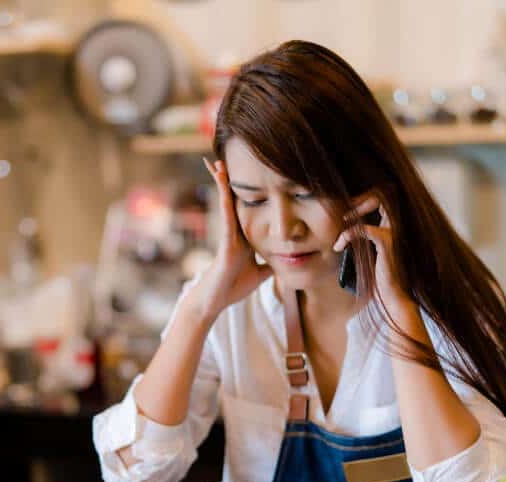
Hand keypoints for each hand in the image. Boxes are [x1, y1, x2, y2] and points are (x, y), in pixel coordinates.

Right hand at [185, 158, 272, 325]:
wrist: (216, 301)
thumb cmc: (233, 287)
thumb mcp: (261, 273)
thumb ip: (271, 263)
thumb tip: (288, 259)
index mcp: (243, 236)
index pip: (248, 207)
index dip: (248, 190)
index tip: (250, 172)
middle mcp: (234, 231)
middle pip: (233, 200)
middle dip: (230, 180)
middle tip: (226, 156)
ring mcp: (228, 235)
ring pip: (226, 203)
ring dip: (222, 183)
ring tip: (219, 162)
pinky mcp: (226, 243)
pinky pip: (226, 216)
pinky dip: (225, 199)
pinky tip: (222, 184)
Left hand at [332, 191, 412, 313]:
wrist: (393, 296)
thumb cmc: (380, 277)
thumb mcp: (367, 252)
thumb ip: (362, 238)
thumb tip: (343, 227)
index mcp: (393, 226)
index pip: (382, 199)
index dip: (364, 198)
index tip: (347, 211)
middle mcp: (397, 225)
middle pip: (383, 193)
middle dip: (361, 197)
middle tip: (344, 211)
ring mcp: (394, 231)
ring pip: (377, 202)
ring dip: (356, 209)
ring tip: (342, 221)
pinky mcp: (386, 242)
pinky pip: (362, 229)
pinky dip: (346, 235)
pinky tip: (338, 246)